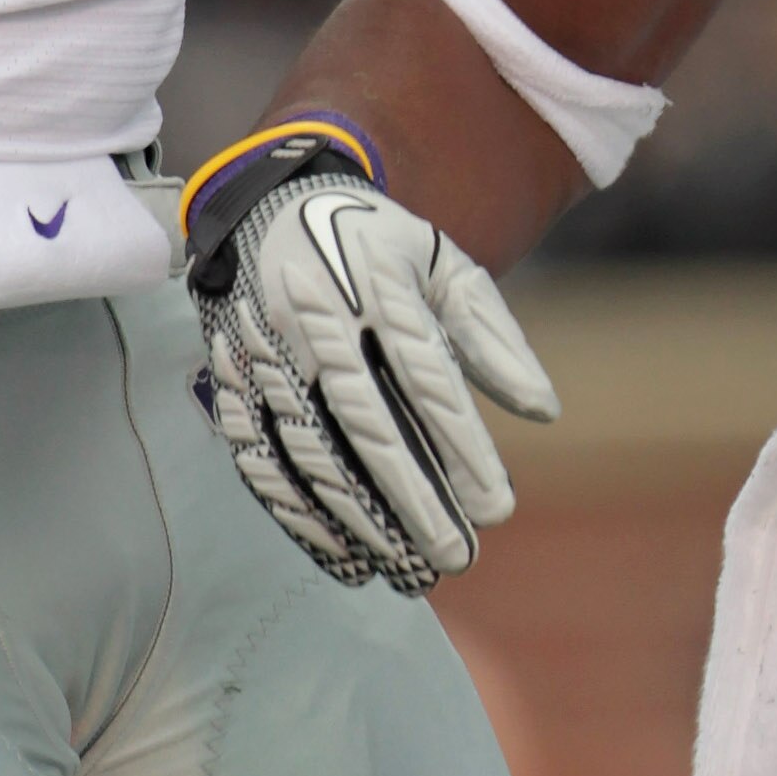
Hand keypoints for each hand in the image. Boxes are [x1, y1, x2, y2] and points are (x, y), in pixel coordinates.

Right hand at [192, 165, 556, 592]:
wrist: (269, 203)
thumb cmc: (378, 244)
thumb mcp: (445, 266)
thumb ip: (494, 336)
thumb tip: (544, 411)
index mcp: (379, 286)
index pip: (427, 380)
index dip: (462, 448)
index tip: (498, 508)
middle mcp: (318, 322)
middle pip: (368, 427)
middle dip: (414, 501)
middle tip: (457, 558)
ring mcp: (267, 355)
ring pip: (313, 455)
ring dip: (360, 523)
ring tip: (408, 572)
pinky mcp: (232, 383)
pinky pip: (262, 463)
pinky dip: (300, 518)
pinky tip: (344, 558)